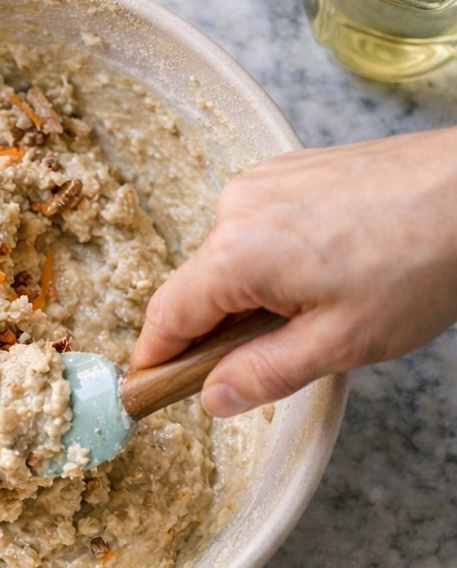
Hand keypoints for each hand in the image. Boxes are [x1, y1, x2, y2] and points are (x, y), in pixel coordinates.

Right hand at [131, 129, 456, 415]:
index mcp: (235, 253)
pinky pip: (259, 228)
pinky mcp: (292, 169)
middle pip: (198, 287)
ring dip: (253, 294)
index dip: (155, 361)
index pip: (166, 316)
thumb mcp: (339, 344)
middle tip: (271, 364)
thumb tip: (211, 397)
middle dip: (219, 331)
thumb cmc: (418, 264)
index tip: (149, 391)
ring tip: (321, 311)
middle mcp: (236, 208)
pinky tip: (329, 272)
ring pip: (231, 257)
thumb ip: (263, 375)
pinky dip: (275, 259)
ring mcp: (263, 182)